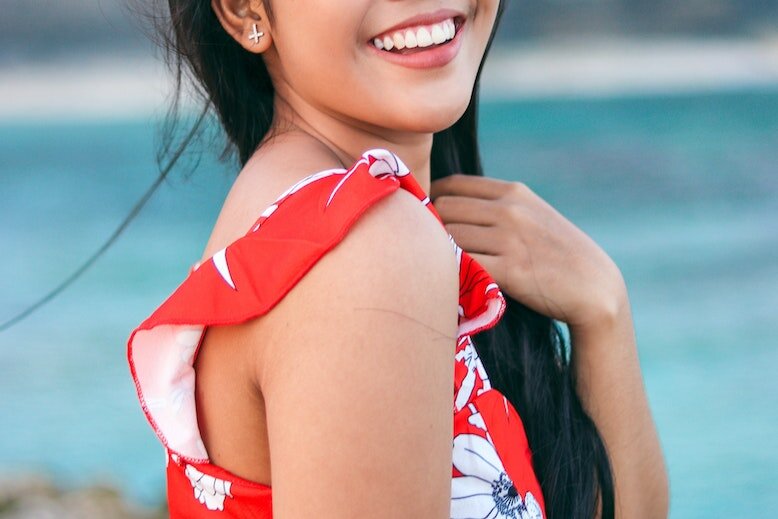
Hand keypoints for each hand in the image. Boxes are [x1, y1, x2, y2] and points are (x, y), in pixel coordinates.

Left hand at [430, 174, 627, 330]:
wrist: (595, 288)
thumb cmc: (558, 254)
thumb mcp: (533, 215)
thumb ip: (498, 207)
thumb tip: (450, 205)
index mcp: (513, 192)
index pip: (453, 184)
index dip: (433, 200)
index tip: (429, 221)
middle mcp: (510, 210)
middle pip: (444, 208)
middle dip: (431, 227)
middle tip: (427, 248)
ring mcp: (510, 239)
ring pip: (448, 237)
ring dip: (438, 252)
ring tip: (437, 267)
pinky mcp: (510, 271)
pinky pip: (463, 265)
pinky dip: (451, 272)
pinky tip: (452, 282)